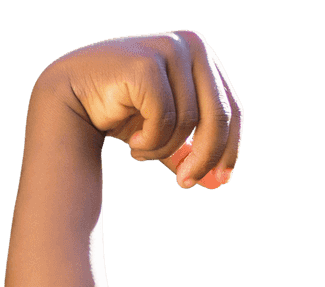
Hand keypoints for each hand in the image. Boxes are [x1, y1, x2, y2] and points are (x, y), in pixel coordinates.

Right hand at [41, 29, 241, 189]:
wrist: (72, 97)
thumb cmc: (123, 112)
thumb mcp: (168, 132)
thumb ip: (193, 150)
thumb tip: (220, 182)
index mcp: (204, 57)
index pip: (232, 110)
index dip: (230, 150)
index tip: (221, 181)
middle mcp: (191, 45)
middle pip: (219, 116)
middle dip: (205, 158)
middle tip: (186, 184)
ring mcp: (169, 49)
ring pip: (189, 121)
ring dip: (165, 149)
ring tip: (142, 152)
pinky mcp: (146, 63)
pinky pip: (164, 118)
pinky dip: (150, 141)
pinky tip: (132, 141)